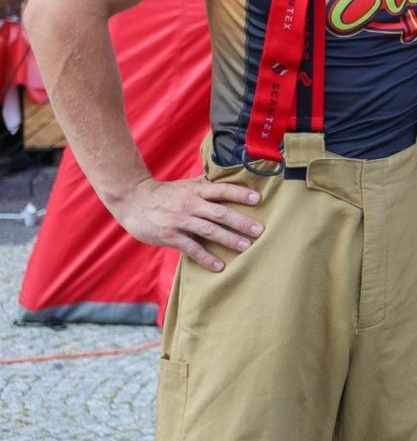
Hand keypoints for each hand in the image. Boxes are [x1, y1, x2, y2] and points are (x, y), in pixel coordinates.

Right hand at [113, 176, 262, 272]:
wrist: (133, 201)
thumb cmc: (165, 193)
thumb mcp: (186, 184)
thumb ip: (206, 183)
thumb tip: (229, 174)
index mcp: (196, 190)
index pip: (222, 190)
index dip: (240, 193)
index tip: (258, 198)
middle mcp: (190, 204)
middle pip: (220, 213)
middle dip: (241, 222)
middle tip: (259, 230)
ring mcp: (180, 221)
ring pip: (209, 231)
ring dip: (228, 239)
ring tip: (246, 247)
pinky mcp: (170, 236)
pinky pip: (191, 248)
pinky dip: (206, 258)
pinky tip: (219, 266)